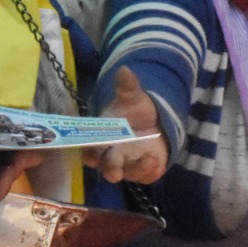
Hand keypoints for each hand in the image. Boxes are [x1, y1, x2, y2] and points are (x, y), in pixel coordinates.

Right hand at [84, 66, 168, 183]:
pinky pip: (147, 177)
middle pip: (106, 168)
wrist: (154, 122)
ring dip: (137, 169)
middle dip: (111, 169)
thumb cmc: (135, 112)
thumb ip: (127, 87)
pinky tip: (157, 161)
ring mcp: (129, 166)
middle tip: (115, 171)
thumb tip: (124, 70)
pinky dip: (151, 171)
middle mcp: (112, 157)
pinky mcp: (146, 171)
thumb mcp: (132, 97)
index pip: (90, 151)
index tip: (92, 154)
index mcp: (102, 140)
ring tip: (149, 158)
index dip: (90, 154)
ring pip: (129, 174)